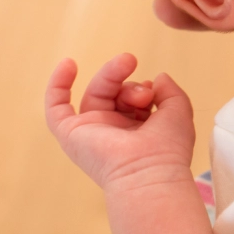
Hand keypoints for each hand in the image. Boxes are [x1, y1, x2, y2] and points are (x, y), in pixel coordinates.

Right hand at [44, 53, 195, 190]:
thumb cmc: (168, 148)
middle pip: (115, 93)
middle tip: (135, 64)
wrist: (147, 171)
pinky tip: (69, 63)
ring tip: (127, 62)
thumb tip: (157, 77)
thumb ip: (170, 91)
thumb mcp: (178, 111)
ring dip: (111, 75)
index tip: (153, 89)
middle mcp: (114, 132)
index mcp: (138, 131)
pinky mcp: (70, 134)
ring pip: (97, 94)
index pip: (135, 99)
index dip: (143, 88)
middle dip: (127, 79)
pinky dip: (58, 85)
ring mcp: (92, 132)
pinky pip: (56, 108)